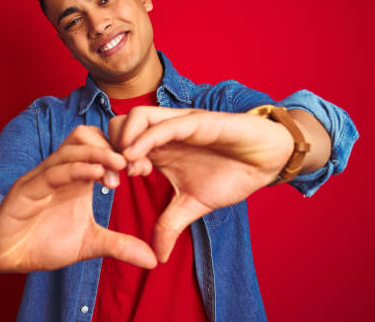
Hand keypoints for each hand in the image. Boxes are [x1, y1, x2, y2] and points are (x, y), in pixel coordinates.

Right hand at [0, 125, 156, 272]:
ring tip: (121, 165)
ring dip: (97, 153)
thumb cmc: (44, 242)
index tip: (145, 169)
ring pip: (70, 148)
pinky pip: (52, 171)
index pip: (101, 148)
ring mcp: (43, 177)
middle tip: (134, 166)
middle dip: (112, 146)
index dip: (124, 153)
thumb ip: (120, 246)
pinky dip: (75, 169)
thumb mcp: (90, 244)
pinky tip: (96, 175)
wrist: (6, 255)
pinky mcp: (26, 189)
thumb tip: (154, 260)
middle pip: (86, 136)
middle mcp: (61, 171)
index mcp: (77, 178)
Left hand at [109, 107, 293, 261]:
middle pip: (119, 125)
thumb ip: (170, 224)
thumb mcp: (193, 205)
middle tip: (114, 178)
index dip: (108, 162)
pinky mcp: (196, 121)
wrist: (266, 160)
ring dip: (123, 140)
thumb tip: (158, 257)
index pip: (118, 143)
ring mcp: (177, 124)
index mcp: (158, 149)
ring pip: (136, 117)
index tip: (111, 186)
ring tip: (127, 169)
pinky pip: (164, 125)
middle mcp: (163, 133)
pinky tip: (137, 158)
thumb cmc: (231, 174)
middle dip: (108, 149)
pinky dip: (145, 138)